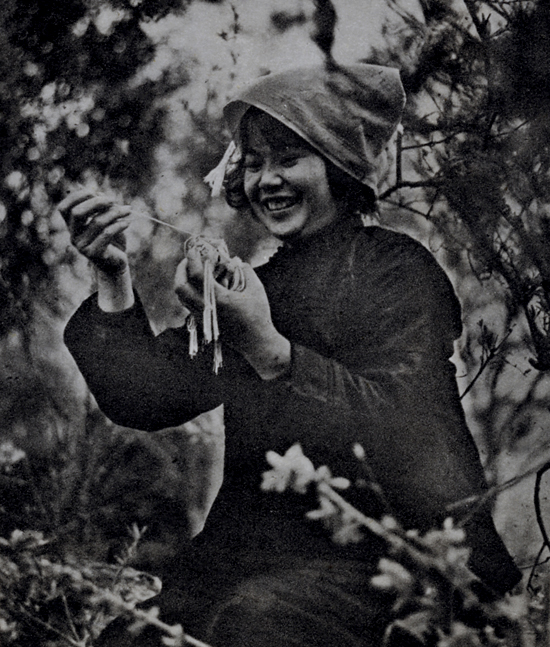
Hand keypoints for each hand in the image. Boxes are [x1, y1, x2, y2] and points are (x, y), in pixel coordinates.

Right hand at [57, 189, 130, 275]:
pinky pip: (107, 234)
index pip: (64, 208)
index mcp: (72, 226)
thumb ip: (102, 207)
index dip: (77, 196)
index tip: (95, 191)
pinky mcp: (94, 254)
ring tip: (128, 210)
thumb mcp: (107, 220)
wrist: (116, 264)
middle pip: (77, 213)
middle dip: (96, 202)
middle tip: (113, 200)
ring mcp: (82, 246)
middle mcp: (73, 236)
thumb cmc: (111, 239)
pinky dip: (119, 225)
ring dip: (115, 212)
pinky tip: (127, 222)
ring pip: (97, 222)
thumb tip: (100, 193)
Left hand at [174, 254, 290, 378]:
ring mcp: (202, 317)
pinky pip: (189, 303)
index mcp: (218, 299)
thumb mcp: (256, 289)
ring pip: (182, 296)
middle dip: (181, 269)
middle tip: (188, 259)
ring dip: (184, 280)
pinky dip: (190, 290)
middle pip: (180, 287)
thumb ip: (246, 271)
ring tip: (193, 270)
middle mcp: (205, 308)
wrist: (256, 342)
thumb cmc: (258, 315)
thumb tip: (237, 262)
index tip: (193, 248)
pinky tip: (202, 284)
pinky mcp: (204, 321)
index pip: (197, 275)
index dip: (193, 259)